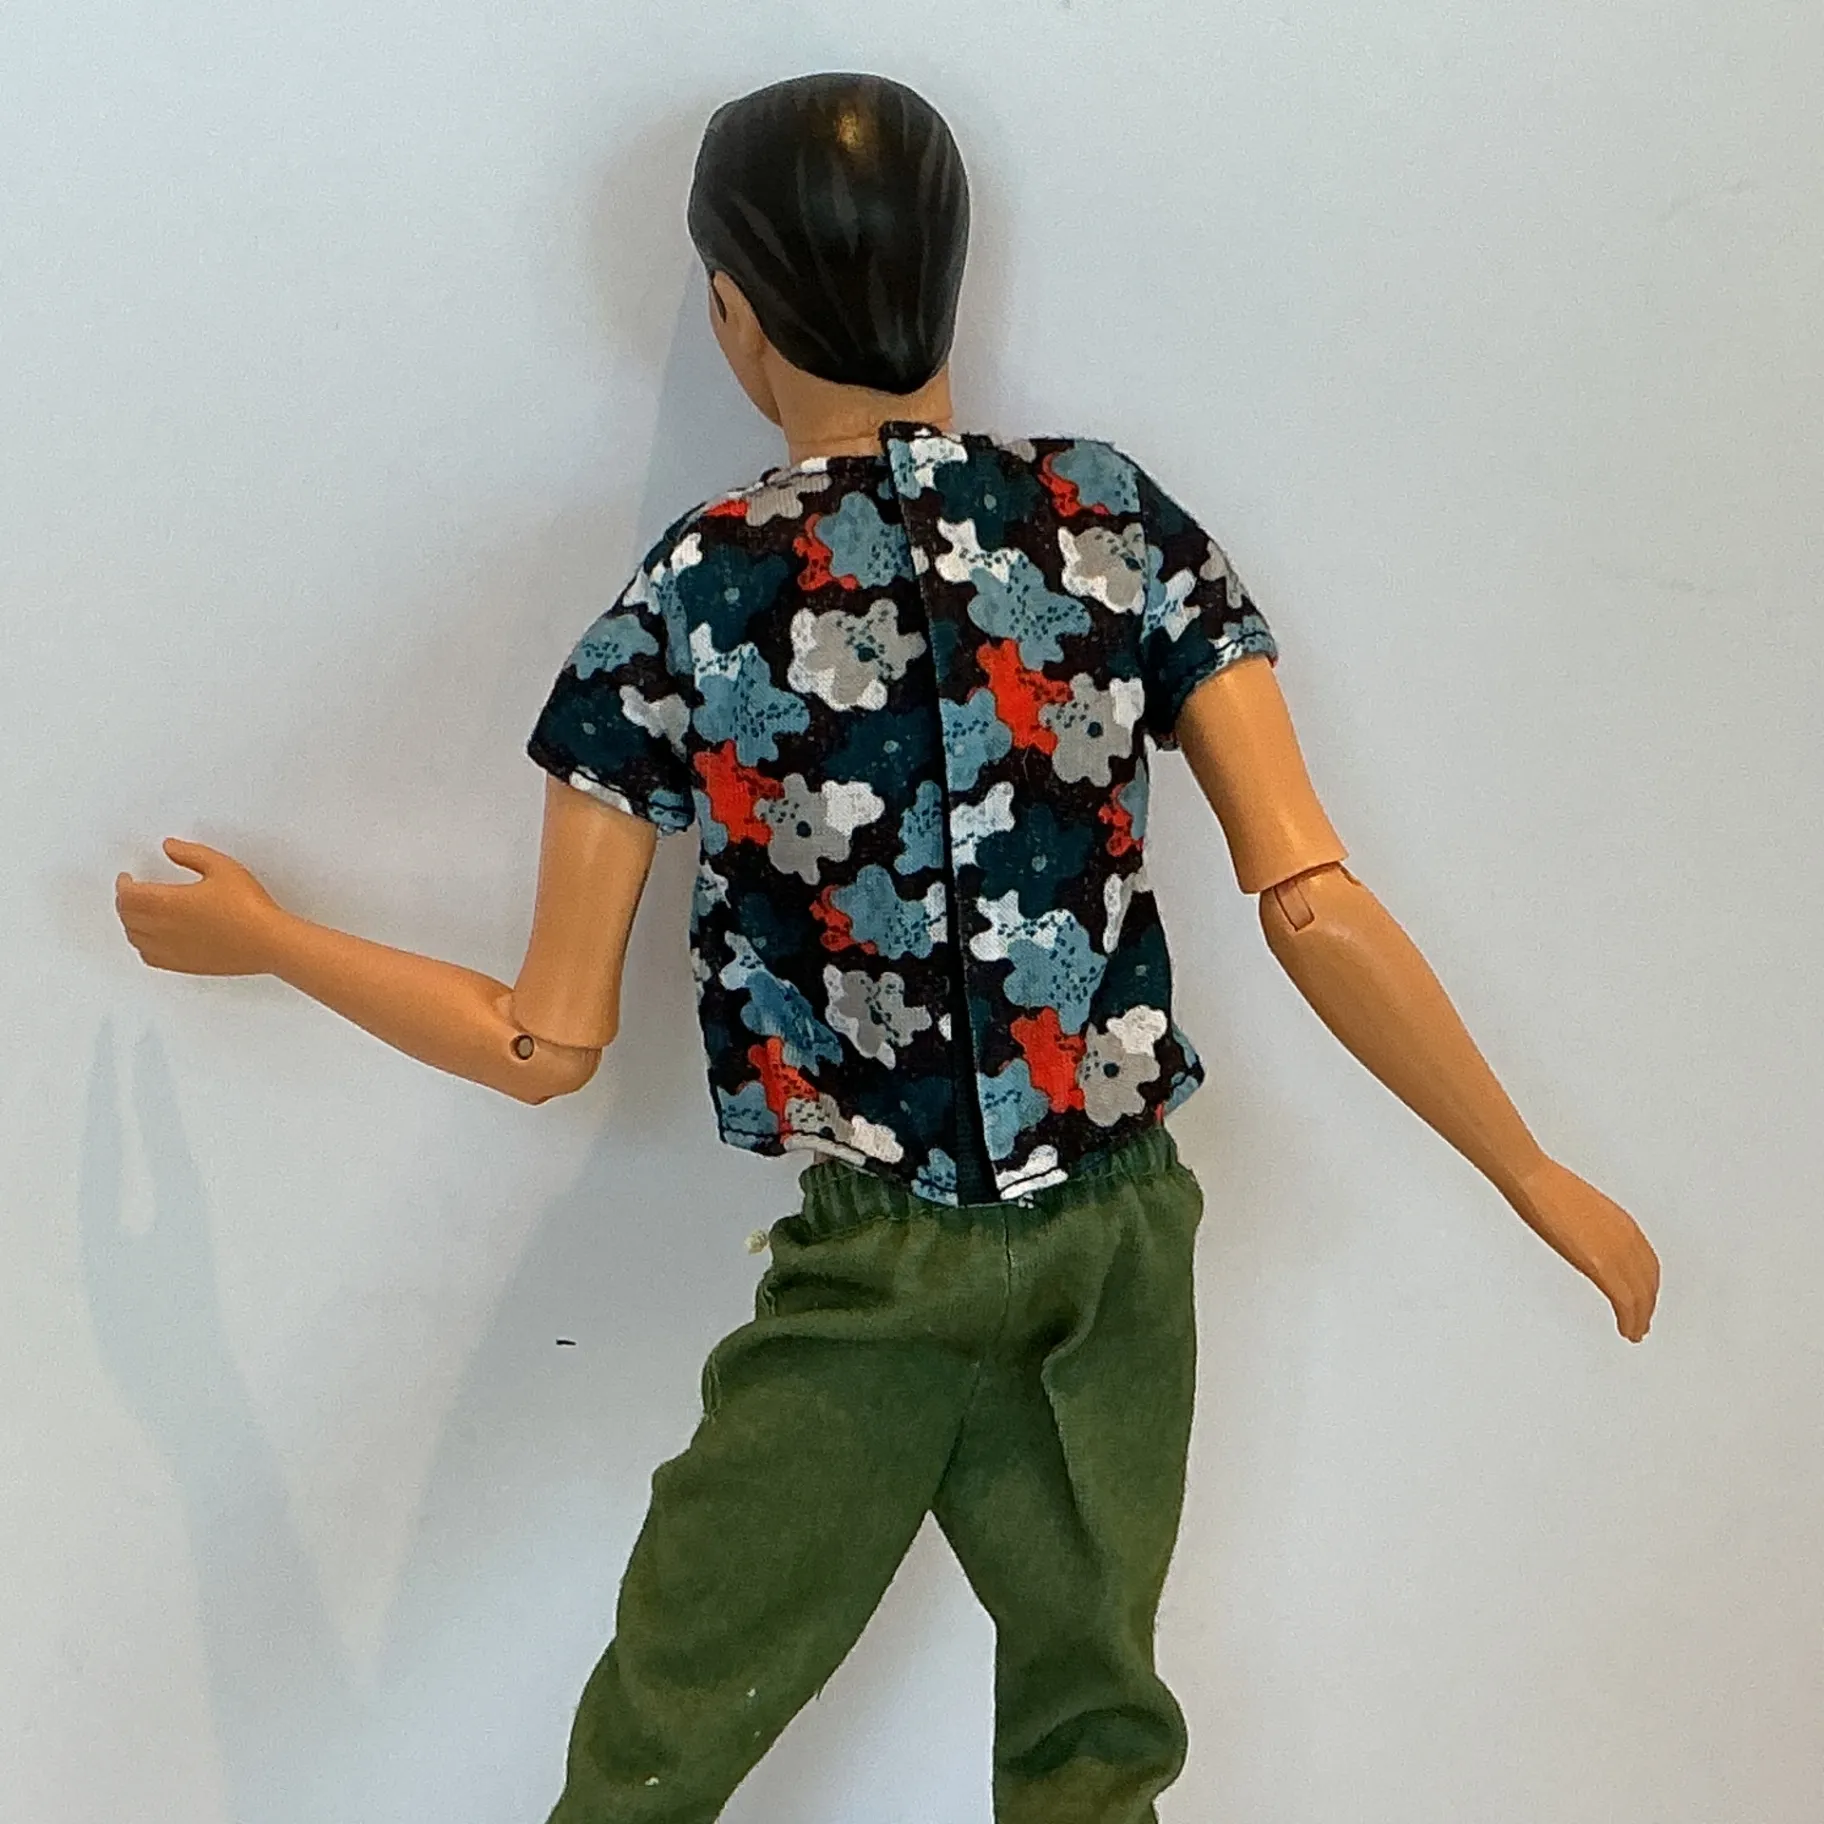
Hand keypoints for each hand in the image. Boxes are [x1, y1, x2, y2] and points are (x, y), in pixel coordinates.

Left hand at [115, 839, 286, 976]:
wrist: (268, 942)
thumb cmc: (249, 908)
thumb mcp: (222, 867)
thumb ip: (190, 853)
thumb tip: (170, 847)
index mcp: (168, 902)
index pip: (128, 894)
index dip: (123, 884)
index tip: (127, 878)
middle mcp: (163, 928)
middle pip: (126, 915)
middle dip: (125, 902)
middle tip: (131, 893)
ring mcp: (171, 949)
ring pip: (134, 937)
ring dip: (131, 923)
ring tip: (139, 913)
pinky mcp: (182, 965)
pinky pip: (148, 957)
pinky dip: (142, 945)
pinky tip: (151, 940)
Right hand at [1508, 1158, 1659, 1341]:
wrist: (1535, 1181)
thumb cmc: (1546, 1188)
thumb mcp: (1579, 1209)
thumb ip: (1591, 1229)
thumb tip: (1583, 1238)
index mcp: (1624, 1223)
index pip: (1649, 1263)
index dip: (1649, 1285)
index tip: (1645, 1298)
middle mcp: (1628, 1237)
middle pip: (1648, 1282)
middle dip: (1647, 1305)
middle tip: (1642, 1322)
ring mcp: (1617, 1251)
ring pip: (1641, 1296)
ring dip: (1640, 1318)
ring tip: (1635, 1332)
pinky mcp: (1602, 1265)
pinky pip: (1625, 1301)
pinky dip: (1630, 1320)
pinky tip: (1627, 1330)